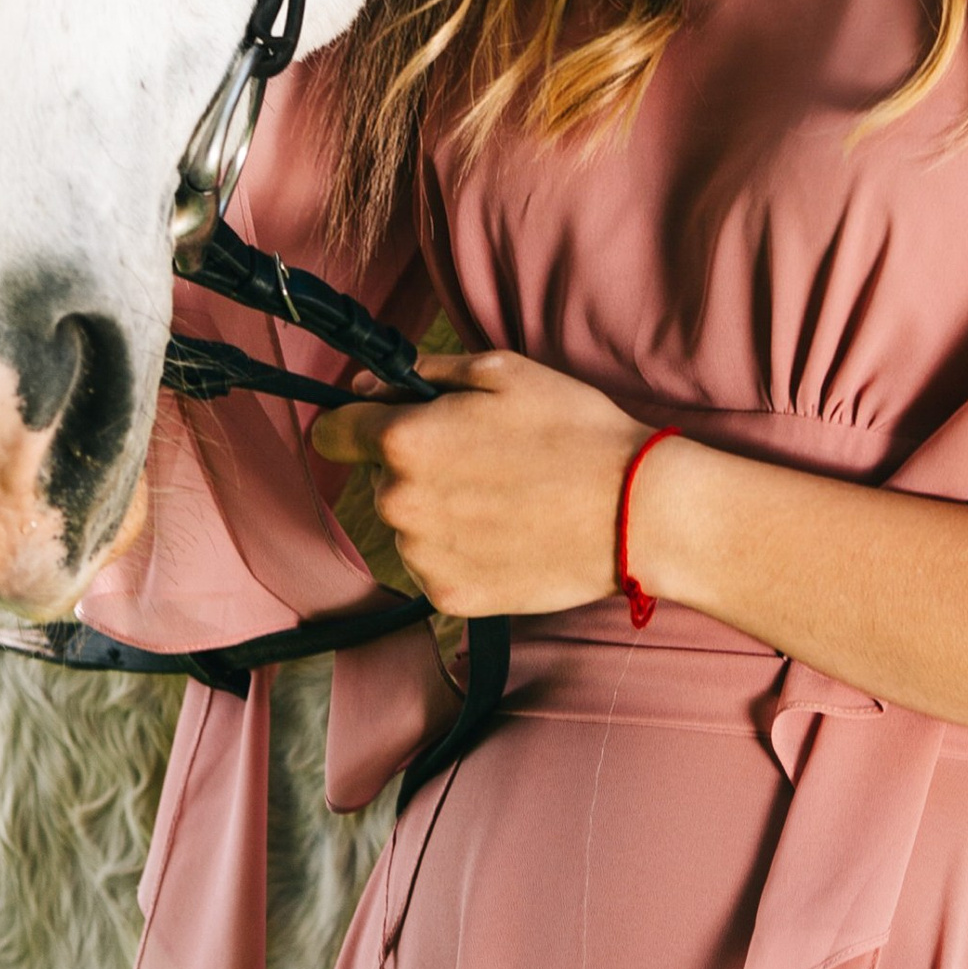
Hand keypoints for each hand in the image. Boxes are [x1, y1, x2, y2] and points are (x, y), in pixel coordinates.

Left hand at [312, 350, 648, 619]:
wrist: (634, 510)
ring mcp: (423, 557)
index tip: (382, 422)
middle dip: (414, 465)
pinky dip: (459, 550)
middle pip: (379, 479)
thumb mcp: (501, 371)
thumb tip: (368, 387)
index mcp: (405, 440)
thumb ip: (423, 374)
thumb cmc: (572, 430)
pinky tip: (506, 532)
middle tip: (480, 455)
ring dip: (436, 510)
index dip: (356, 422)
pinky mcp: (450, 597)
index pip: (333, 433)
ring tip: (501, 496)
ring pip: (407, 524)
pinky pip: (434, 565)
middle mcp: (401, 504)